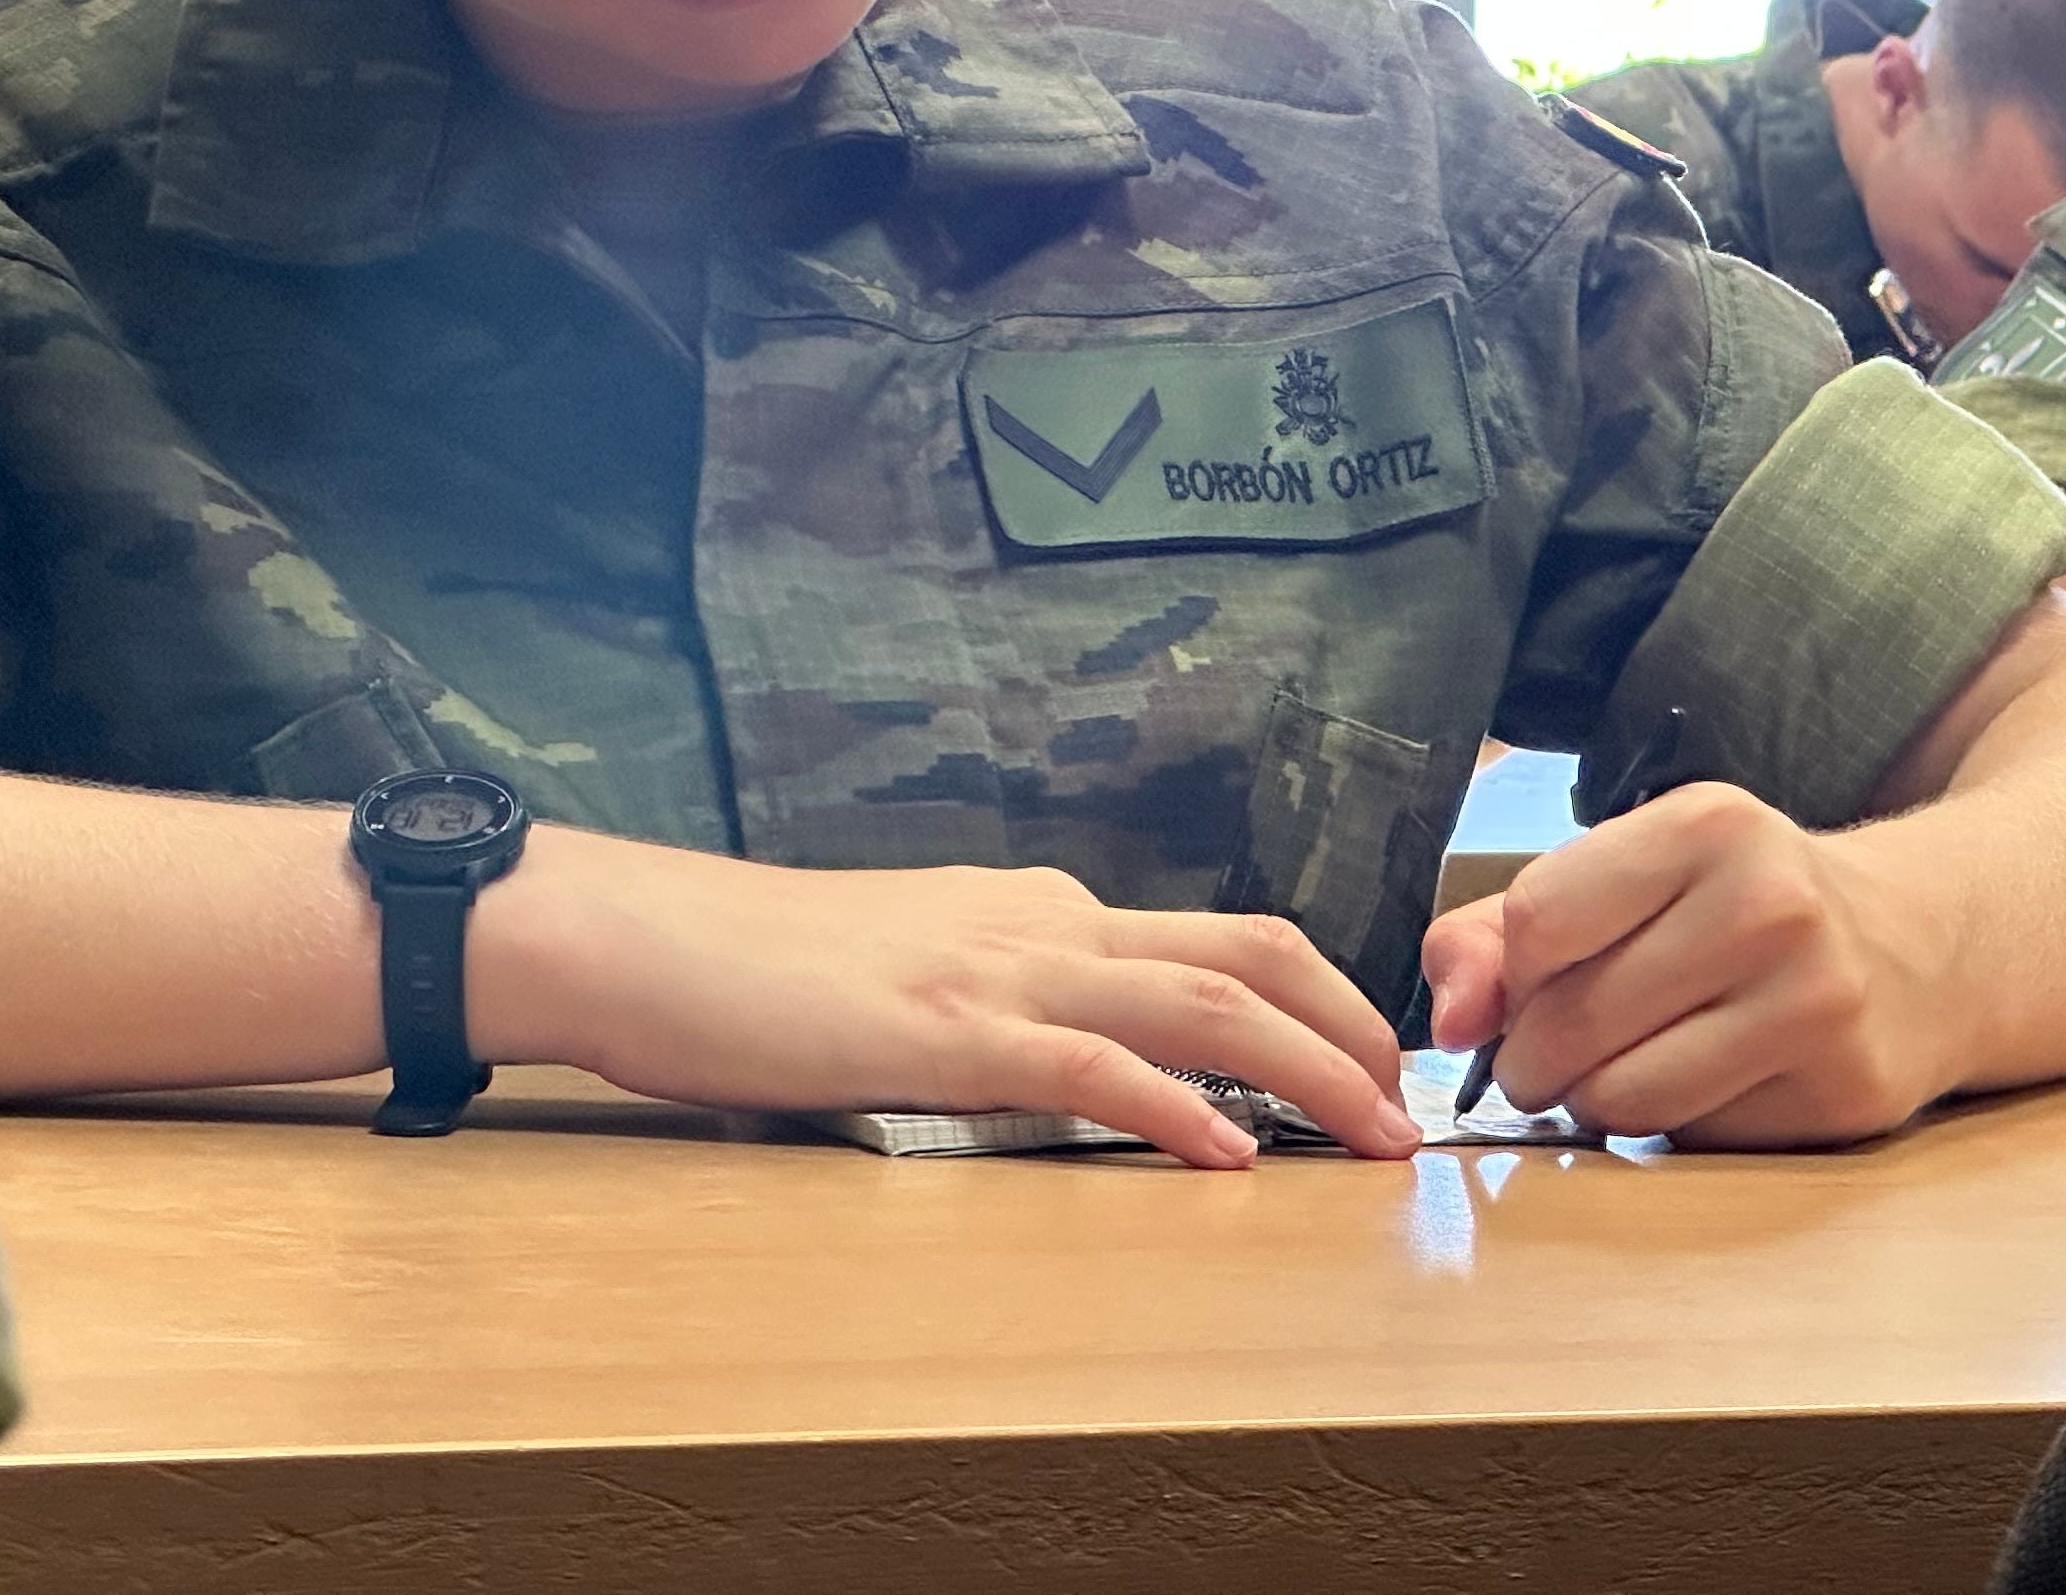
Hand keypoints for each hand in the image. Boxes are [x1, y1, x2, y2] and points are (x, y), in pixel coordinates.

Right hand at [478, 831, 1420, 1169]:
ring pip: (1203, 1000)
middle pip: (1251, 953)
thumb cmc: (766, 968)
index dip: (1320, 996)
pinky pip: (1092, 1066)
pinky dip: (1176, 1106)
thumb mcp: (919, 962)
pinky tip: (1229, 1156)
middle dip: (1355, 1023)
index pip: (1220, 938)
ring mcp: (1002, 970)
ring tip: (1376, 1132)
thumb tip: (1079, 1046)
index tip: (1378, 1061)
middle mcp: (1047, 921)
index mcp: (1044, 909)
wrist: (648, 941)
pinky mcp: (948, 1031)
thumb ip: (1006, 993)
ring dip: (1310, 1067)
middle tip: (1416, 1102)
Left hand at [1418, 783, 1963, 1145]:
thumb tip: (1450, 1021)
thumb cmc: (1736, 909)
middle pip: (1570, 1022)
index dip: (1512, 973)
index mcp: (1706, 827)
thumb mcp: (1630, 878)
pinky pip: (1693, 1142)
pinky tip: (1706, 1085)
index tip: (1531, 985)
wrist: (1919, 949)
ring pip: (1623, 1099)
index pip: (1539, 920)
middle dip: (1533, 1057)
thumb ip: (1501, 932)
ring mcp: (1817, 1002)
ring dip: (1594, 1104)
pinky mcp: (1843, 1092)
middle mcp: (1770, 904)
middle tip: (1553, 1054)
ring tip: (1624, 1069)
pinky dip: (1673, 1130)